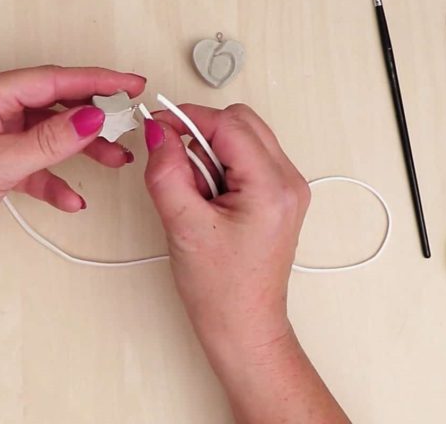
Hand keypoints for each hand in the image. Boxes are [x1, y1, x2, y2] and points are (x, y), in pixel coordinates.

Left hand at [0, 66, 145, 285]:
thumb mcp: (0, 162)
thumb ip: (51, 140)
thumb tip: (94, 116)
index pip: (53, 79)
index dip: (96, 80)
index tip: (131, 84)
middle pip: (56, 102)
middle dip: (95, 114)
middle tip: (131, 122)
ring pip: (51, 133)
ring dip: (83, 148)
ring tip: (117, 160)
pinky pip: (37, 163)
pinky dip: (56, 179)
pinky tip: (73, 199)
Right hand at [142, 103, 310, 358]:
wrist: (244, 327)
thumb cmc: (221, 290)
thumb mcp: (183, 225)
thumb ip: (167, 171)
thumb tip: (158, 132)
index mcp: (272, 187)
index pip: (228, 124)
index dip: (187, 119)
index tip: (156, 127)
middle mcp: (289, 181)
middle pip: (241, 122)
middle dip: (201, 133)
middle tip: (175, 165)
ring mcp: (287, 188)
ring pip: (244, 137)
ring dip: (210, 150)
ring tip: (194, 192)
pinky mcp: (278, 196)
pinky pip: (247, 158)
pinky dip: (220, 165)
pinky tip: (207, 197)